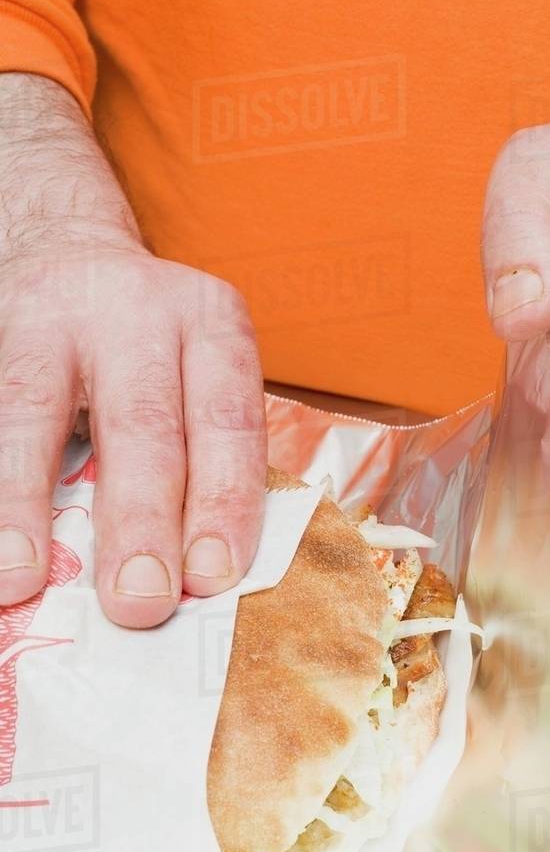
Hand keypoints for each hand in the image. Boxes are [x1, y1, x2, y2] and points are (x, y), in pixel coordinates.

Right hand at [0, 75, 266, 626]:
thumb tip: (191, 579)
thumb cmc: (150, 351)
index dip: (223, 502)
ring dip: (23, 501)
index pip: (227, 421)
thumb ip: (201, 457)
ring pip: (32, 409)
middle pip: (142, 424)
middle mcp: (135, 309)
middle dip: (140, 522)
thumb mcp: (196, 374)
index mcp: (210, 324)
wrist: (67, 250)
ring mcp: (48, 315)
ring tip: (19, 578)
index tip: (211, 576)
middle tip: (138, 602)